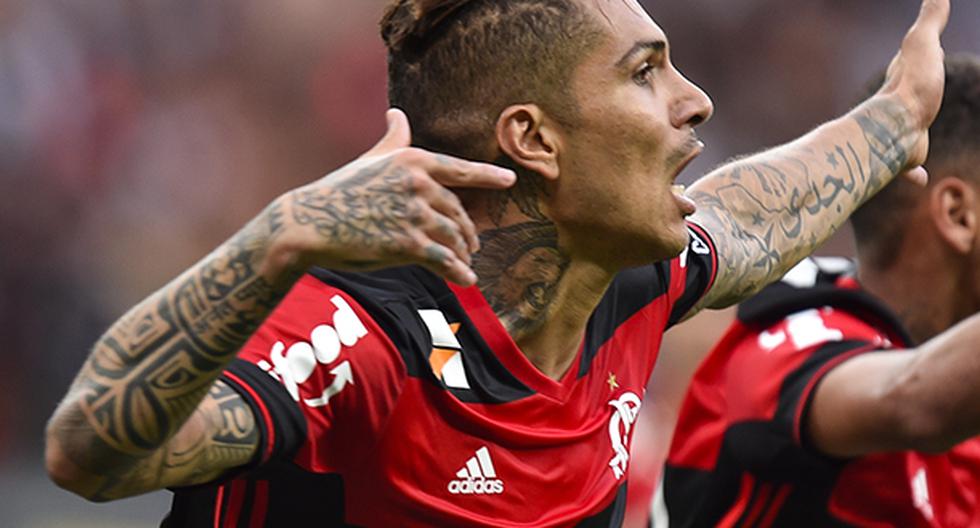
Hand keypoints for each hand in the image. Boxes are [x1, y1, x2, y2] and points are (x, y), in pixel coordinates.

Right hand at [279, 108, 515, 285]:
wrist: (310, 223)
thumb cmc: (338, 190)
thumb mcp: (370, 159)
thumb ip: (393, 139)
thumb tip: (397, 113)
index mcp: (413, 160)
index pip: (460, 170)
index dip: (488, 176)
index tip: (510, 179)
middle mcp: (418, 184)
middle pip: (457, 212)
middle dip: (468, 231)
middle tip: (473, 244)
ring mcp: (414, 215)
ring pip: (454, 237)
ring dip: (463, 253)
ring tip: (466, 262)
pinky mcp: (407, 245)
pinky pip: (444, 260)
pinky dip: (458, 272)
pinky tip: (467, 281)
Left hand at [877, 0, 949, 184]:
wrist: (895, 130)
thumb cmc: (912, 85)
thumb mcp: (922, 44)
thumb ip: (930, 20)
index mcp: (906, 79)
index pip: (911, 64)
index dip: (918, 59)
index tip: (923, 54)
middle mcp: (901, 106)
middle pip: (907, 99)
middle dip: (912, 96)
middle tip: (918, 95)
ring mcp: (904, 130)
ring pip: (908, 131)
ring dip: (911, 137)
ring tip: (914, 142)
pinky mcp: (906, 156)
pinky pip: (911, 164)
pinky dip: (914, 171)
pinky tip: (919, 179)